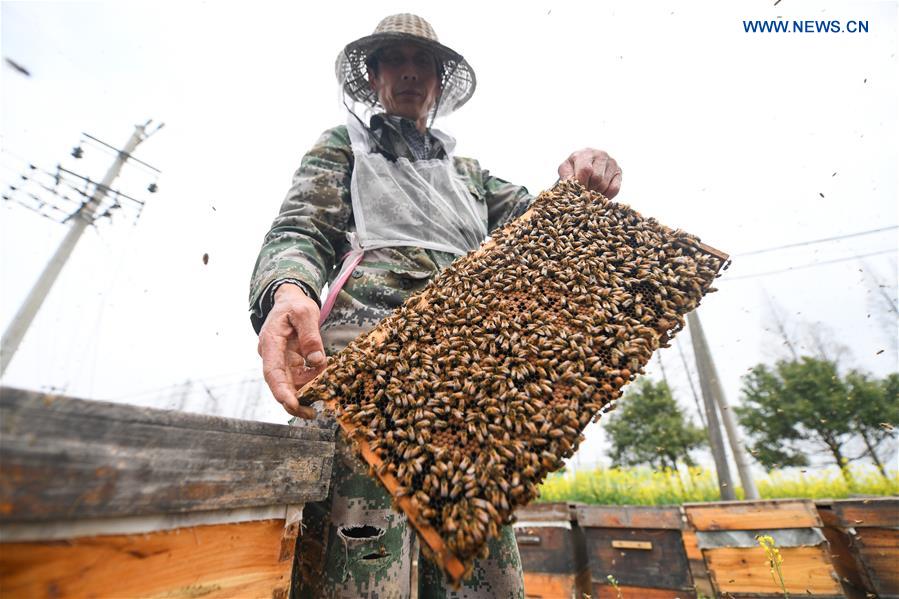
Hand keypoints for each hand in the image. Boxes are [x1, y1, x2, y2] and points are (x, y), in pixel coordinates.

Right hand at [257, 284, 326, 417]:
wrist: (289, 301)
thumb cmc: (295, 305)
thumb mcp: (305, 313)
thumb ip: (310, 336)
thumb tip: (317, 361)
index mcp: (271, 342)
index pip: (272, 371)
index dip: (281, 390)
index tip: (291, 404)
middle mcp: (272, 355)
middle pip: (279, 383)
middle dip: (292, 401)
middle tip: (309, 414)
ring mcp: (280, 360)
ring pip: (289, 384)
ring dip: (303, 396)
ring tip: (318, 404)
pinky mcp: (290, 363)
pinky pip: (298, 379)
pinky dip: (309, 386)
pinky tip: (321, 389)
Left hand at [558, 148, 621, 197]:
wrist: (584, 165)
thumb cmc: (573, 168)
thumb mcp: (565, 170)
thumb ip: (567, 176)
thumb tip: (571, 184)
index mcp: (585, 153)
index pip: (585, 170)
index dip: (581, 184)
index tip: (577, 190)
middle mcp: (601, 155)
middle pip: (597, 178)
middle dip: (588, 189)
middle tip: (583, 191)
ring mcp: (612, 162)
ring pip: (605, 185)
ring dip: (596, 193)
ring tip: (590, 191)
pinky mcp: (619, 171)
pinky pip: (614, 189)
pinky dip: (606, 195)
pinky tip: (599, 194)